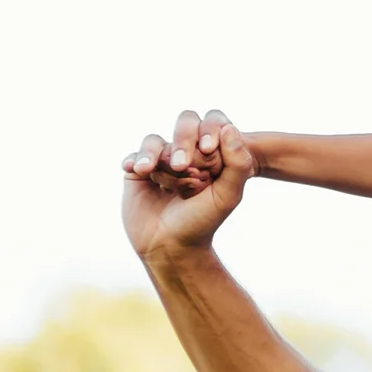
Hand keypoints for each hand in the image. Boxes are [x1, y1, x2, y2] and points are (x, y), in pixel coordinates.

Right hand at [121, 110, 253, 260]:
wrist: (170, 246)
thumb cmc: (202, 222)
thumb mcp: (227, 195)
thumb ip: (238, 164)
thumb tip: (229, 127)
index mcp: (213, 155)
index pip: (212, 125)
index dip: (209, 132)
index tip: (208, 149)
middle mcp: (188, 153)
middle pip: (184, 125)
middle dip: (183, 142)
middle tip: (182, 167)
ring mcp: (162, 162)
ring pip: (156, 141)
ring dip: (155, 154)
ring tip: (150, 171)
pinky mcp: (138, 172)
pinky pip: (134, 155)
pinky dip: (135, 159)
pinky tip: (136, 170)